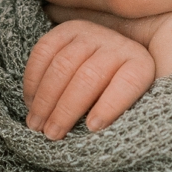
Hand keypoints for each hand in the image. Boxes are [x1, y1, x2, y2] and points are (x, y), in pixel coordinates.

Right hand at [23, 20, 156, 137]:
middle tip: (52, 135)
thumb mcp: (132, 106)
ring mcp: (92, 33)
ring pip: (63, 64)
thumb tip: (101, 143)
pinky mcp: (68, 29)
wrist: (114, 60)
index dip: (110, 105)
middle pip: (89, 76)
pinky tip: (30, 100)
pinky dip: (33, 78)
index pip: (128, 83)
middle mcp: (118, 45)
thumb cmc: (120, 97)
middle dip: (66, 109)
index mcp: (140, 66)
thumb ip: (121, 119)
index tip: (93, 128)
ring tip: (36, 124)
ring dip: (45, 98)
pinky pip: (44, 50)